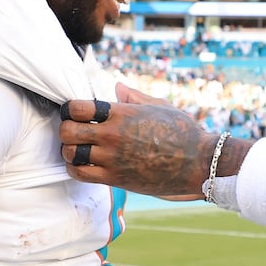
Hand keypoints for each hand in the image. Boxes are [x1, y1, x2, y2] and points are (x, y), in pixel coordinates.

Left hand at [59, 83, 221, 197]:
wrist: (199, 162)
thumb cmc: (183, 132)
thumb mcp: (160, 106)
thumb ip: (134, 97)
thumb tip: (116, 87)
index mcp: (122, 113)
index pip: (77, 107)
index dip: (70, 109)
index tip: (75, 113)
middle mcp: (113, 135)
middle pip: (67, 130)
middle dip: (66, 129)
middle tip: (74, 130)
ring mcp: (113, 159)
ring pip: (70, 153)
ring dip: (70, 150)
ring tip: (79, 148)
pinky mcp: (116, 178)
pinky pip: (80, 174)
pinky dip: (75, 168)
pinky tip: (84, 164)